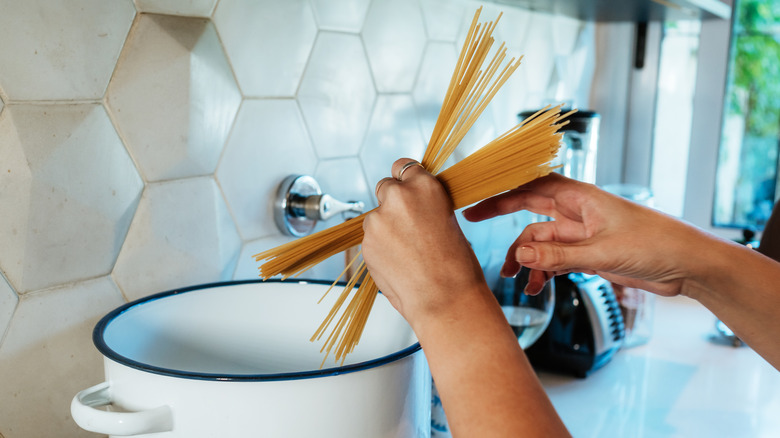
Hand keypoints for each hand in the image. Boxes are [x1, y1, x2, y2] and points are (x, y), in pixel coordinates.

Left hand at [362, 159, 486, 326]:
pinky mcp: (366, 243)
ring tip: (408, 253)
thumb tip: (410, 203)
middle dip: (392, 203)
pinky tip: (399, 263)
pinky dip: (381, 249)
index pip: (403, 167)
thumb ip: (424, 204)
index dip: (404, 180)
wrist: (445, 298)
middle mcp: (397, 197)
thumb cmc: (455, 264)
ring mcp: (378, 220)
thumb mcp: (447, 219)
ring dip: (386, 229)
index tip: (405, 187)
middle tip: (407, 226)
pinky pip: (371, 240)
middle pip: (384, 188)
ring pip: (376, 218)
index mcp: (424, 187)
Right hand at [463, 173, 703, 296]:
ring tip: (516, 279)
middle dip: (502, 221)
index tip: (475, 201)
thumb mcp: (602, 252)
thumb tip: (521, 255)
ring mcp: (582, 234)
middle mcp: (577, 212)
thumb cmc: (655, 244)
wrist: (688, 265)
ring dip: (526, 259)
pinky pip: (555, 260)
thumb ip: (559, 256)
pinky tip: (537, 287)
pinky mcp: (589, 254)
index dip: (500, 191)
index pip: (530, 186)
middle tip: (472, 228)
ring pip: (540, 242)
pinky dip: (543, 272)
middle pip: (528, 210)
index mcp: (580, 198)